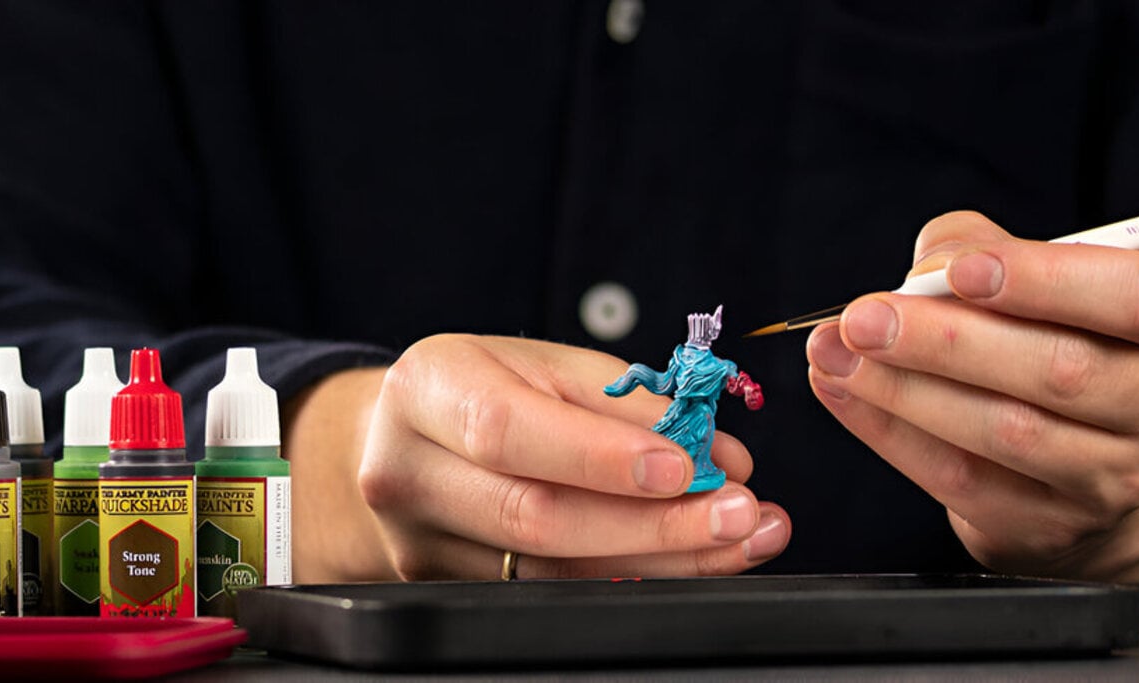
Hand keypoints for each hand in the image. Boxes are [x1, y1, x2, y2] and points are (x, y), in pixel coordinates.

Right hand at [355, 334, 789, 579]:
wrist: (399, 439)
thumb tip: (717, 454)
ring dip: (661, 558)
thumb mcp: (542, 364)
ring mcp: (422, 542)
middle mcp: (409, 472)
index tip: (684, 466)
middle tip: (738, 512)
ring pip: (553, 570)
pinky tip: (689, 559)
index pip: (507, 430)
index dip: (598, 456)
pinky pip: (554, 590)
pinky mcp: (448, 588)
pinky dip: (632, 576)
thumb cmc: (479, 389)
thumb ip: (626, 402)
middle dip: (653, 522)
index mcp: (427, 391)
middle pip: (534, 516)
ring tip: (738, 538)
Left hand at [807, 210, 1138, 581]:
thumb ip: (987, 251)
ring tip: (838, 352)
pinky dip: (888, 430)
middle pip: (1061, 371)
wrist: (1087, 467)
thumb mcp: (1041, 284)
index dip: (1047, 283)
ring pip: (1007, 431)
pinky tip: (843, 390)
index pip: (1130, 299)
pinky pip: (960, 478)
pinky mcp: (1046, 522)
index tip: (963, 271)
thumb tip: (931, 264)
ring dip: (904, 388)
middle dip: (947, 340)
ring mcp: (1109, 476)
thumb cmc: (1058, 346)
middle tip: (866, 317)